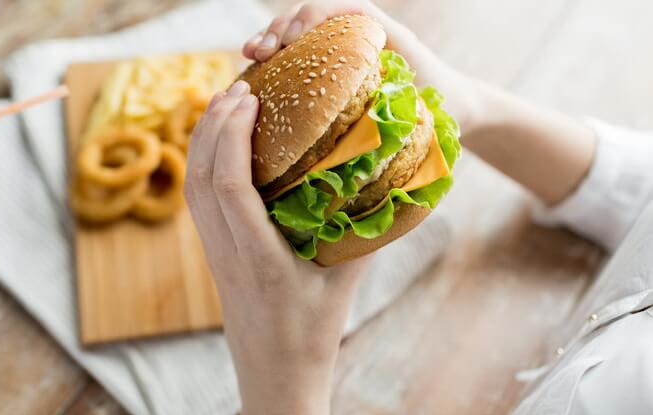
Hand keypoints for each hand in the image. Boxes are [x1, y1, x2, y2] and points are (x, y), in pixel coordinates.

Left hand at [185, 80, 369, 414]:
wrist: (275, 377)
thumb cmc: (312, 335)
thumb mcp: (345, 282)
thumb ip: (362, 232)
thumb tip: (382, 179)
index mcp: (260, 260)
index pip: (232, 188)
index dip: (233, 137)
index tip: (250, 100)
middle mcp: (227, 254)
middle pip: (202, 180)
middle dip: (213, 126)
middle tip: (238, 88)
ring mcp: (214, 255)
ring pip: (193, 189)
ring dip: (202, 141)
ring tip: (223, 103)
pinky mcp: (212, 256)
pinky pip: (198, 202)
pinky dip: (203, 164)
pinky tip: (218, 145)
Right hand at [243, 0, 480, 132]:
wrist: (455, 104)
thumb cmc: (441, 101)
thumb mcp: (422, 96)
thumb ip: (395, 95)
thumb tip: (353, 112)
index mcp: (375, 29)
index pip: (333, 10)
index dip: (306, 21)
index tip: (288, 43)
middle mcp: (355, 31)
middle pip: (307, 16)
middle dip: (278, 30)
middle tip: (259, 52)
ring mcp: (340, 47)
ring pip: (296, 31)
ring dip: (270, 40)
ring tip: (250, 56)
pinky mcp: (331, 64)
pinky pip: (298, 55)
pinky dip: (276, 59)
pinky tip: (255, 71)